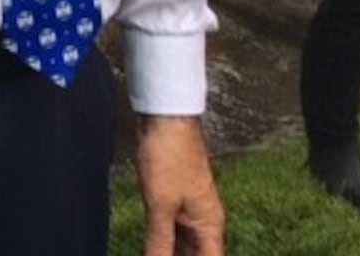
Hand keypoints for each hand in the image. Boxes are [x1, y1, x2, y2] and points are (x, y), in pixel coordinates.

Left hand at [135, 115, 224, 254]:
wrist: (165, 118)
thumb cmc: (169, 156)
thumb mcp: (161, 206)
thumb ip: (159, 243)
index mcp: (210, 227)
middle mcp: (204, 222)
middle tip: (156, 255)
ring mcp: (188, 211)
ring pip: (181, 247)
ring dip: (167, 253)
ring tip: (152, 253)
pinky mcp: (173, 200)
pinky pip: (170, 232)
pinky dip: (161, 243)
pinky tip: (149, 248)